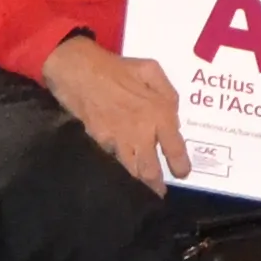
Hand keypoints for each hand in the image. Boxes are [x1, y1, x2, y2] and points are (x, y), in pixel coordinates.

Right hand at [42, 36, 188, 192]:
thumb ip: (168, 93)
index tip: (182, 174)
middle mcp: (141, 131)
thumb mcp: (150, 69)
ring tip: (141, 192)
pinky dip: (115, 171)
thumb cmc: (116, 67)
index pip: (175, 148)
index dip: (180, 166)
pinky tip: (117, 177)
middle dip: (155, 185)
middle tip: (159, 193)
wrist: (78, 69)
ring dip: (137, 183)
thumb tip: (174, 116)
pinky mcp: (98, 143)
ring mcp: (118, 140)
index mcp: (159, 112)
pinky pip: (111, 163)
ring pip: (131, 172)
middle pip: (151, 170)